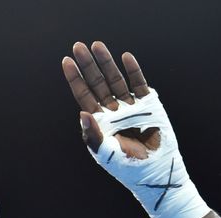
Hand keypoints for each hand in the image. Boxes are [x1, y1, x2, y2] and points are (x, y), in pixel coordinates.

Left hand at [62, 42, 158, 157]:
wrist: (153, 169)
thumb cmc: (125, 165)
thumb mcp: (104, 152)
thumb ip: (92, 135)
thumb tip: (82, 114)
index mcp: (98, 119)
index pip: (83, 94)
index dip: (75, 78)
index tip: (67, 61)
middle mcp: (112, 110)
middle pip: (97, 82)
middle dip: (87, 65)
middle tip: (78, 46)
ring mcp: (129, 105)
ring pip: (115, 79)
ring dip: (107, 62)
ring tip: (97, 45)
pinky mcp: (148, 104)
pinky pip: (138, 84)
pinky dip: (133, 71)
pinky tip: (126, 57)